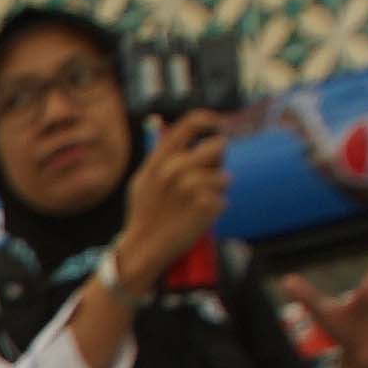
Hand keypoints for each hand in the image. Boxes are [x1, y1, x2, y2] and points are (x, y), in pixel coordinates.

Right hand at [112, 113, 235, 285]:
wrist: (145, 247)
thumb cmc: (145, 214)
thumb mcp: (142, 180)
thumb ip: (160, 158)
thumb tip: (188, 140)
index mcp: (161, 159)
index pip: (190, 125)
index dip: (209, 119)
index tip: (219, 124)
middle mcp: (176, 168)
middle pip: (218, 147)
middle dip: (218, 161)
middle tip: (210, 176)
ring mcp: (193, 187)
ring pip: (225, 177)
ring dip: (218, 190)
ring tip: (199, 203)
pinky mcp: (207, 205)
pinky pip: (223, 200)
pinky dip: (215, 209)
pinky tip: (199, 217)